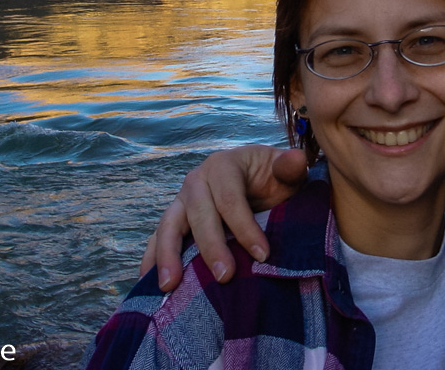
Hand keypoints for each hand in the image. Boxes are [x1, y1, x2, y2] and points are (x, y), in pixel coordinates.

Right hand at [140, 145, 307, 290]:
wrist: (257, 181)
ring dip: (168, 254)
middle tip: (225, 276)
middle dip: (211, 246)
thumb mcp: (285, 171)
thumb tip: (297, 159)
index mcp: (223, 165)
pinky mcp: (175, 220)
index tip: (263, 255)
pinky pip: (157, 238)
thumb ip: (290, 167)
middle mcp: (197, 180)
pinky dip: (151, 258)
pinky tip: (147, 282)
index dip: (245, 227)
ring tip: (169, 286)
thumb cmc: (272, 178)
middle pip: (198, 213)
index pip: (230, 198)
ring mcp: (181, 201)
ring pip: (170, 225)